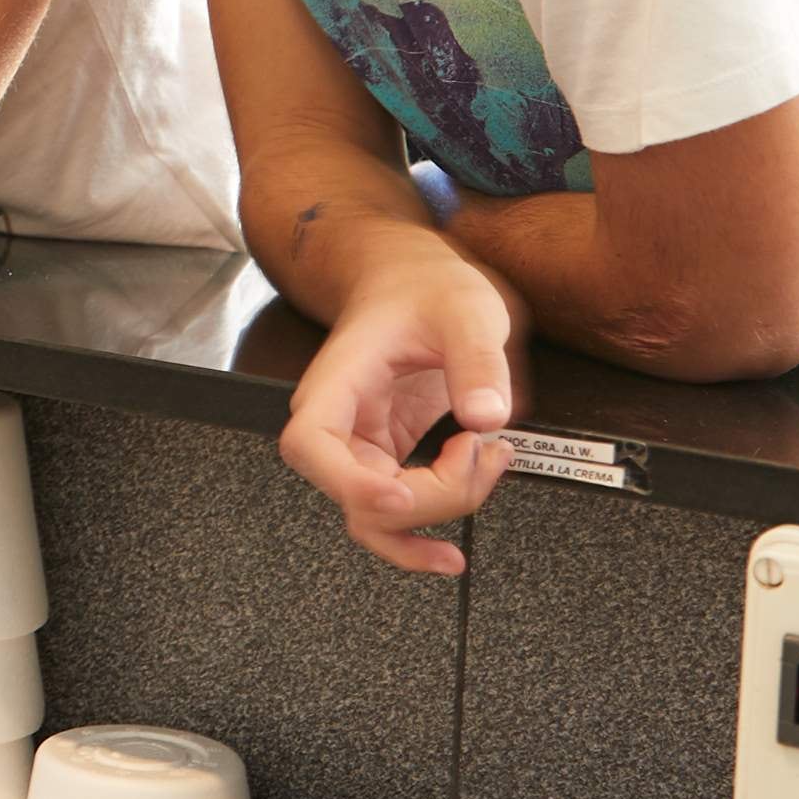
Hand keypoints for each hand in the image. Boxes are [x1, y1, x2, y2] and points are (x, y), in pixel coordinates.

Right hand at [280, 246, 520, 573]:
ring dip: (442, 509)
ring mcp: (363, 446)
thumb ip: (478, 361)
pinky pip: (402, 508)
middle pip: (359, 496)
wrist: (414, 282)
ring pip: (381, 515)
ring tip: (487, 462)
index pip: (311, 444)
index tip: (401, 495)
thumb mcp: (466, 310)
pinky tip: (472, 495)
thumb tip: (487, 415)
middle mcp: (340, 422)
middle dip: (431, 496)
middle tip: (481, 452)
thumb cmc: (422, 289)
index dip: (349, 483)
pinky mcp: (388, 457)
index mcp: (338, 380)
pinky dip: (442, 513)